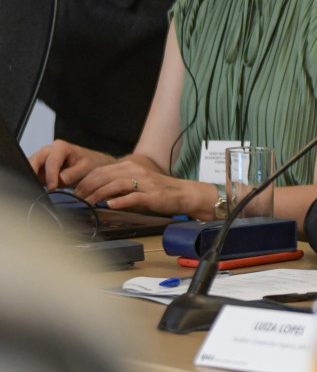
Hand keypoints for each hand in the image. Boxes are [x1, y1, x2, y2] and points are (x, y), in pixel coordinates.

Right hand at [28, 140, 115, 190]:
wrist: (91, 164)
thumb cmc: (89, 164)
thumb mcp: (85, 169)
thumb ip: (72, 174)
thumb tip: (59, 180)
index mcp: (60, 147)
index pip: (51, 161)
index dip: (50, 175)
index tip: (52, 187)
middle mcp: (48, 150)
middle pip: (35, 161)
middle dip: (34, 173)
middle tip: (36, 188)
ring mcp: (43, 158)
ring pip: (31, 166)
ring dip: (32, 177)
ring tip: (36, 188)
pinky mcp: (40, 167)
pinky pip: (32, 172)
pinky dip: (33, 179)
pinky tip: (36, 187)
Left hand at [72, 158, 195, 214]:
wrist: (183, 194)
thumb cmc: (158, 192)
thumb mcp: (136, 185)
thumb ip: (118, 187)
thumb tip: (98, 194)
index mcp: (131, 166)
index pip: (102, 170)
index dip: (86, 181)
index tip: (76, 192)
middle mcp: (137, 171)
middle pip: (106, 176)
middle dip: (88, 187)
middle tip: (77, 199)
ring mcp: (145, 183)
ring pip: (116, 185)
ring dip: (99, 194)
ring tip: (88, 203)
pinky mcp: (152, 195)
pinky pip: (134, 196)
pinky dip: (121, 200)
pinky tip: (110, 205)